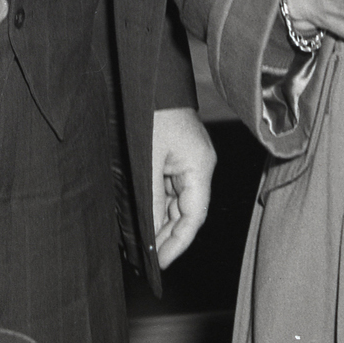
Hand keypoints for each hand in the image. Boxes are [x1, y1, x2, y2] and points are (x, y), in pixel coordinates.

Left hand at [149, 106, 216, 267]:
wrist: (151, 79)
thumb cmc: (153, 112)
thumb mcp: (149, 158)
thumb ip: (152, 196)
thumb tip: (151, 230)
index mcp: (200, 167)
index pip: (194, 217)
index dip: (178, 243)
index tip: (160, 263)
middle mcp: (199, 168)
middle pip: (187, 213)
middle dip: (168, 237)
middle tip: (147, 259)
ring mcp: (189, 163)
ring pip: (177, 204)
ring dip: (161, 224)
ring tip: (143, 245)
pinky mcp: (177, 158)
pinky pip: (170, 190)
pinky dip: (158, 207)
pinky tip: (144, 220)